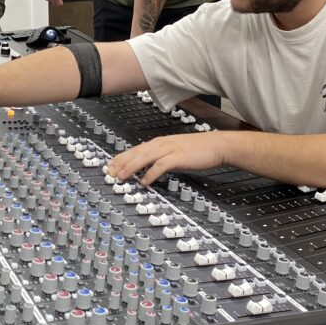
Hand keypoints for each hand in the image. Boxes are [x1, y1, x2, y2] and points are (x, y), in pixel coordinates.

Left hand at [106, 132, 229, 185]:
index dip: (120, 158)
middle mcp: (161, 144)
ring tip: (121, 177)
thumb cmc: (197, 149)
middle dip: (120, 163)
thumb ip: (161, 156)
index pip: (135, 149)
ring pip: (144, 157)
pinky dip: (151, 174)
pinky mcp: (178, 157)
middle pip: (135, 152)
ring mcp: (169, 149)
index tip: (110, 166)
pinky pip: (160, 165)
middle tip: (109, 173)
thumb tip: (148, 166)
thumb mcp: (174, 151)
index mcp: (159, 142)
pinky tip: (145, 182)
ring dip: (131, 167)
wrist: (216, 145)